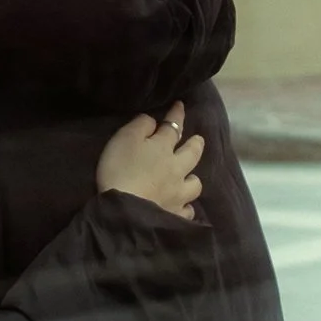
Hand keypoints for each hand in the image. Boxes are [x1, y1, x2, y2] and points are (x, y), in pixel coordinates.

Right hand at [95, 104, 203, 219]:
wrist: (126, 211)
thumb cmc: (121, 170)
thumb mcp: (124, 139)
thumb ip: (140, 126)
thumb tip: (153, 121)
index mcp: (163, 148)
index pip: (173, 127)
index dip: (177, 115)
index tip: (180, 105)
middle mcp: (176, 169)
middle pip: (193, 153)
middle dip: (196, 144)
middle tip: (199, 140)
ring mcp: (179, 194)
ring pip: (195, 184)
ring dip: (193, 179)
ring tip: (190, 179)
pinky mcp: (176, 215)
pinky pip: (187, 211)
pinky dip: (186, 208)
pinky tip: (183, 209)